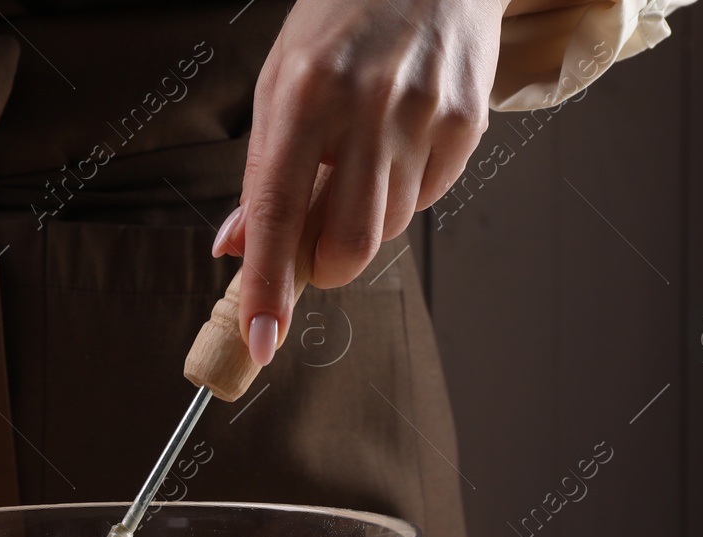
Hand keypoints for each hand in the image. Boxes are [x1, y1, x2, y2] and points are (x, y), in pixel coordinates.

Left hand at [214, 0, 504, 363]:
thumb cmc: (342, 21)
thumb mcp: (280, 81)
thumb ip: (260, 171)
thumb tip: (236, 250)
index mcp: (303, 93)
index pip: (278, 212)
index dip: (268, 286)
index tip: (261, 339)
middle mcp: (366, 104)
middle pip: (349, 244)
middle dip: (325, 268)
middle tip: (313, 246)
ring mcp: (424, 113)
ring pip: (389, 228)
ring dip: (363, 222)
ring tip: (357, 164)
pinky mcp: (467, 121)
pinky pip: (427, 198)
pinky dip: (403, 192)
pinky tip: (396, 143)